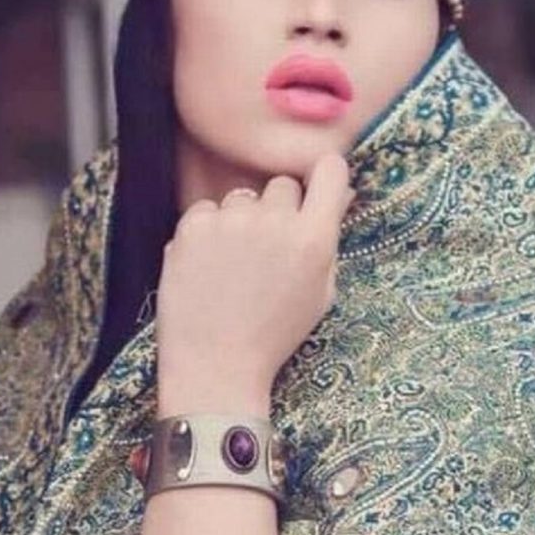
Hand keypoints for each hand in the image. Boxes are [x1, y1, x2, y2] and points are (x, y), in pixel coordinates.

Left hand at [156, 152, 354, 414]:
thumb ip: (329, 239)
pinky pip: (206, 209)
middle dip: (279, 209)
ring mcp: (232, 220)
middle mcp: (276, 220)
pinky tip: (208, 264)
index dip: (325, 174)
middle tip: (267, 246)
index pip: (330, 169)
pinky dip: (207, 230)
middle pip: (283, 185)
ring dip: (241, 220)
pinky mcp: (194, 226)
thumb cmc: (274, 333)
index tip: (317, 184)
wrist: (216, 365)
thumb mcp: (320, 292)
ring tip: (233, 262)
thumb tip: (340, 192)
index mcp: (314, 238)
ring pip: (242, 197)